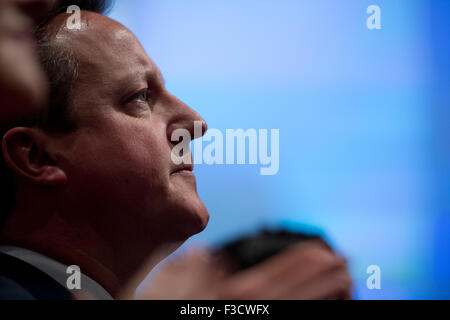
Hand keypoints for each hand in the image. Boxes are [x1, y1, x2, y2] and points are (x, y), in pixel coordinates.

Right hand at [133, 241, 351, 299]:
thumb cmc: (154, 311)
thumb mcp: (157, 291)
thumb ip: (185, 271)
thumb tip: (207, 255)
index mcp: (229, 298)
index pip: (275, 276)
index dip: (302, 265)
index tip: (325, 251)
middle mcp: (248, 313)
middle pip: (293, 295)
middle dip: (321, 278)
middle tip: (346, 262)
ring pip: (293, 310)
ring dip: (321, 295)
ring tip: (344, 281)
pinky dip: (305, 311)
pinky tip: (317, 304)